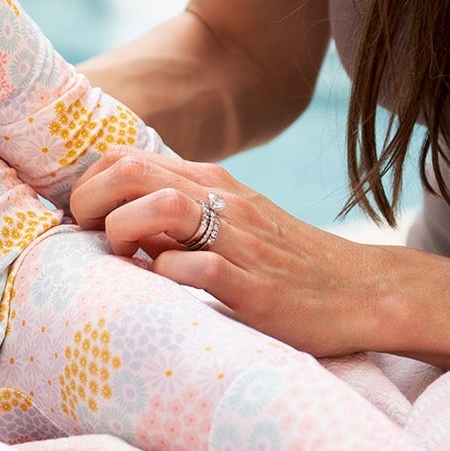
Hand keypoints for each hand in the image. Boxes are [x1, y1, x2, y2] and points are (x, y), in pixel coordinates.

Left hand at [68, 149, 386, 356]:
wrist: (365, 292)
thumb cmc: (284, 264)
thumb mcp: (227, 225)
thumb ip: (173, 221)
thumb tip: (114, 226)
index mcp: (209, 183)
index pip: (124, 158)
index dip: (88, 185)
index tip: (84, 221)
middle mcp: (222, 201)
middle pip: (131, 171)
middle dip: (91, 201)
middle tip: (88, 236)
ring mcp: (240, 241)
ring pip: (162, 207)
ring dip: (125, 229)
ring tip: (124, 256)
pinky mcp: (255, 286)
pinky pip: (199, 267)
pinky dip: (168, 274)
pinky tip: (166, 285)